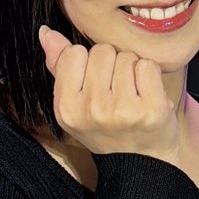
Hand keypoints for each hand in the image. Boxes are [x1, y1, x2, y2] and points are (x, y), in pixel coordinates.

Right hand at [38, 25, 182, 164]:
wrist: (140, 165)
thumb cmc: (107, 129)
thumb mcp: (75, 104)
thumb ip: (59, 66)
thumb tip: (46, 33)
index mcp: (67, 108)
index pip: (74, 53)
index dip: (88, 63)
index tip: (95, 84)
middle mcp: (92, 110)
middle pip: (102, 51)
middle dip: (112, 64)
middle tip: (116, 91)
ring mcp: (123, 110)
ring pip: (126, 56)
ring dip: (132, 70)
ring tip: (132, 95)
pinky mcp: (151, 109)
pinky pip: (148, 66)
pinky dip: (150, 75)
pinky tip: (147, 95)